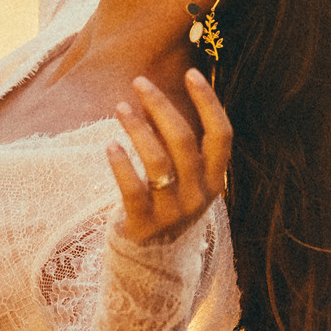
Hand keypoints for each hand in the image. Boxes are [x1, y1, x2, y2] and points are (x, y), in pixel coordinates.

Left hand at [106, 70, 232, 245]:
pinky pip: (133, 190)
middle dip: (161, 107)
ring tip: (120, 107)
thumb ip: (177, 142)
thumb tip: (153, 95)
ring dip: (138, 130)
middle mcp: (199, 195)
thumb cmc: (168, 202)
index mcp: (215, 179)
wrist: (153, 259)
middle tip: (139, 82)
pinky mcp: (145, 225)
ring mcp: (173, 212)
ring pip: (158, 163)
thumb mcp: (185, 176)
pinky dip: (121, 166)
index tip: (191, 72)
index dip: (209, 102)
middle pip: (184, 142)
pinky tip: (109, 145)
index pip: (221, 135)